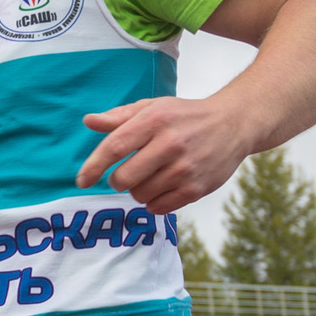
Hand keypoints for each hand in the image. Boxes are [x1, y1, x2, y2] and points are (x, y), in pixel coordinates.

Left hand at [76, 95, 255, 212]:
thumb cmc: (185, 116)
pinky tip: (162, 188)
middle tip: (126, 174)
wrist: (233, 124)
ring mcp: (185, 168)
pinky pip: (159, 208)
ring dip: (138, 191)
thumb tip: (89, 121)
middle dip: (117, 181)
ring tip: (151, 177)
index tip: (82, 181)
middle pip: (123, 178)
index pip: (114, 147)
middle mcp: (170, 143)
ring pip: (140, 195)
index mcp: (155, 119)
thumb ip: (119, 117)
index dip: (93, 167)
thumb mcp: (153, 107)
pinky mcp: (197, 189)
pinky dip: (154, 202)